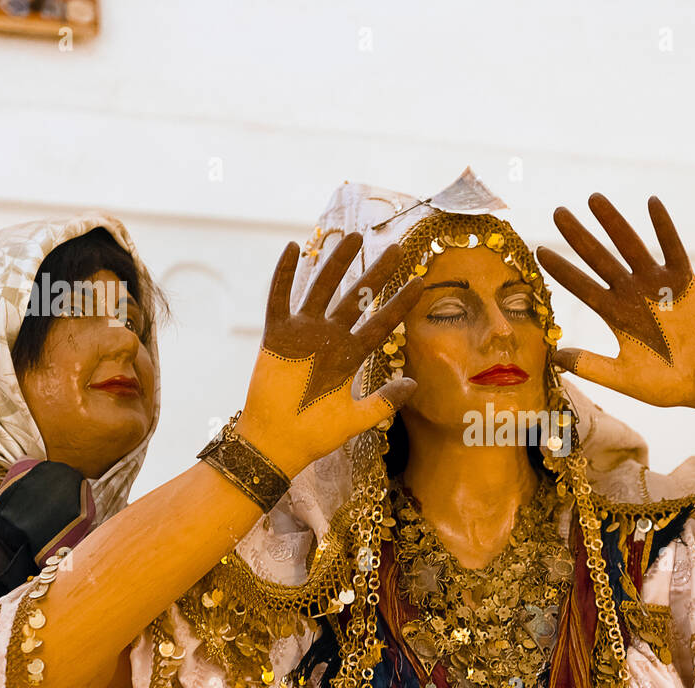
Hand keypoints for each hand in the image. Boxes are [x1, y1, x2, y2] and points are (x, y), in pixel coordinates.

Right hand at [237, 235, 422, 474]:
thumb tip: (414, 383)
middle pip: (356, 299)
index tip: (419, 283)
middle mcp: (328, 339)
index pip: (380, 324)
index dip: (399, 304)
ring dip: (336, 263)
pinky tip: (294, 248)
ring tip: (354, 236)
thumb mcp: (357, 419)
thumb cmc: (315, 435)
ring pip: (322, 289)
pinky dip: (284, 274)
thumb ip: (385, 402)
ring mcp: (302, 334)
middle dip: (376, 274)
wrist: (278, 444)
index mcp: (349, 357)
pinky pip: (278, 298)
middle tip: (396, 249)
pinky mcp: (275, 336)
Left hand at [536, 194, 694, 422]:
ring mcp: (659, 286)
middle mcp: (634, 295)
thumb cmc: (669, 384)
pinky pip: (672, 249)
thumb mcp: (624, 378)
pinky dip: (663, 227)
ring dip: (613, 223)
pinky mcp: (685, 282)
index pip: (583, 287)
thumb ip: (591, 366)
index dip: (563, 270)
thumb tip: (555, 357)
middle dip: (579, 236)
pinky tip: (651, 203)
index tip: (541, 252)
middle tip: (557, 212)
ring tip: (593, 198)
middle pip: (600, 259)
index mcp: (617, 316)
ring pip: (631, 246)